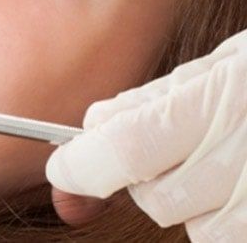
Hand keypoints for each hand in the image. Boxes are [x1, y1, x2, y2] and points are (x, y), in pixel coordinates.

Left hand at [45, 29, 246, 240]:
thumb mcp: (219, 67)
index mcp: (222, 100)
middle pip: (155, 197)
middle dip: (145, 176)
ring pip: (193, 225)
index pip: (127, 146)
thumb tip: (90, 130)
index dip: (83, 163)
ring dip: (190, 200)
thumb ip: (152, 101)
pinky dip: (221, 215)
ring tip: (224, 160)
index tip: (64, 168)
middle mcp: (245, 155)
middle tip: (175, 145)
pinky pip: (226, 235)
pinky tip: (240, 180)